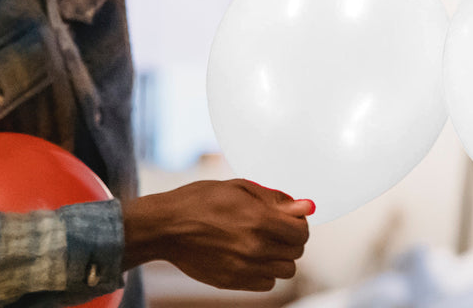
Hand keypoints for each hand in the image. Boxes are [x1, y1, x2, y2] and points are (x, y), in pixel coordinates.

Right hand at [122, 179, 313, 291]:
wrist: (167, 227)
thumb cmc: (201, 200)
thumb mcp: (241, 187)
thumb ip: (276, 199)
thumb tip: (305, 206)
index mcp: (259, 220)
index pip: (302, 232)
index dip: (300, 223)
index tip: (291, 218)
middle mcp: (255, 248)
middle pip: (296, 252)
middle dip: (292, 239)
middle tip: (278, 227)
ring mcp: (244, 268)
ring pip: (285, 271)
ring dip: (282, 257)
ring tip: (266, 242)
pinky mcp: (232, 283)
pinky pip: (266, 284)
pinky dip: (266, 272)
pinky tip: (253, 256)